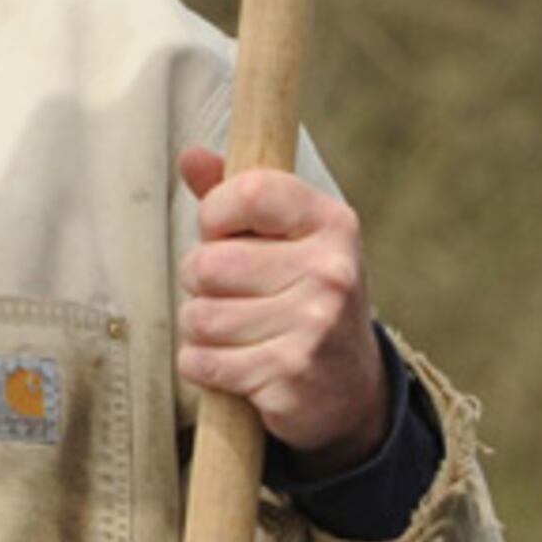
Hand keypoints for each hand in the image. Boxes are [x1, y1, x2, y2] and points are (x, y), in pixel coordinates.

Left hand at [178, 148, 391, 467]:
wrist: (351, 387)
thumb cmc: (304, 295)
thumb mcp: (287, 239)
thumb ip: (236, 195)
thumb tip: (190, 155)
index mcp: (333, 223)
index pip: (251, 192)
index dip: (215, 214)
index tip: (221, 233)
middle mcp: (331, 273)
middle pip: (208, 264)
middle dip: (199, 281)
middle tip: (229, 293)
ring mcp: (313, 328)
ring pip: (199, 317)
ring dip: (199, 328)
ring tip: (232, 329)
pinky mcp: (289, 377)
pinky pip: (202, 362)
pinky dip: (201, 365)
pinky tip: (233, 364)